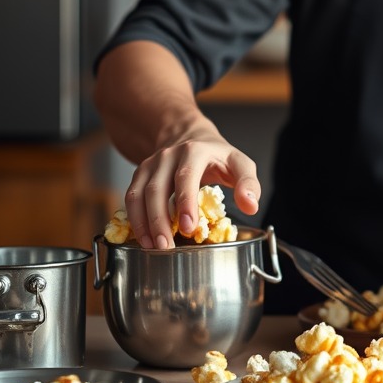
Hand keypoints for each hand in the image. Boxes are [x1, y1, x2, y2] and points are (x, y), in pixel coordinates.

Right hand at [123, 128, 260, 249]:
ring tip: (153, 246)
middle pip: (157, 188)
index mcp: (195, 151)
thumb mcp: (240, 164)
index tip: (189, 227)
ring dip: (143, 223)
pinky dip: (134, 219)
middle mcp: (168, 156)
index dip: (186, 202)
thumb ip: (249, 184)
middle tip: (167, 246)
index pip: (186, 175)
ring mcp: (151, 164)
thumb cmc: (217, 157)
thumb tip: (251, 206)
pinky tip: (143, 237)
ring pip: (138, 194)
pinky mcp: (140, 174)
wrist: (190, 136)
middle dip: (159, 220)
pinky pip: (131, 197)